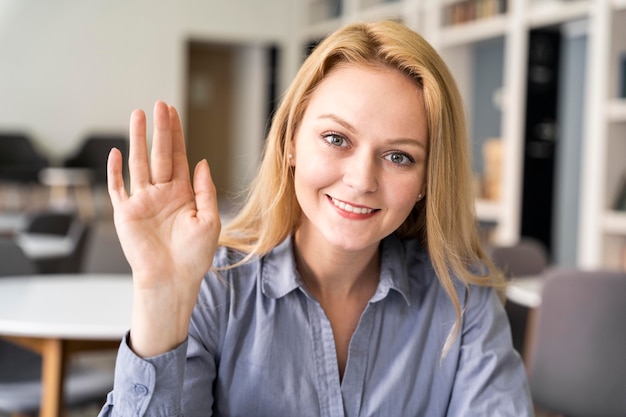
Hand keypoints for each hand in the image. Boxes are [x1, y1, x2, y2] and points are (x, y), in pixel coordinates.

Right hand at [107, 101, 220, 356]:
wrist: (173, 280)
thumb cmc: (194, 256)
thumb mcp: (210, 220)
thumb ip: (206, 190)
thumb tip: (202, 161)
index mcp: (183, 194)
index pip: (178, 157)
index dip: (176, 135)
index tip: (173, 113)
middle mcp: (162, 193)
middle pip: (159, 154)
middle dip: (159, 130)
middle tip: (159, 105)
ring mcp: (142, 201)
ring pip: (139, 163)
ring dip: (137, 140)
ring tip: (137, 116)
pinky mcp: (126, 214)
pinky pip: (118, 188)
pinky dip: (115, 171)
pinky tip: (117, 153)